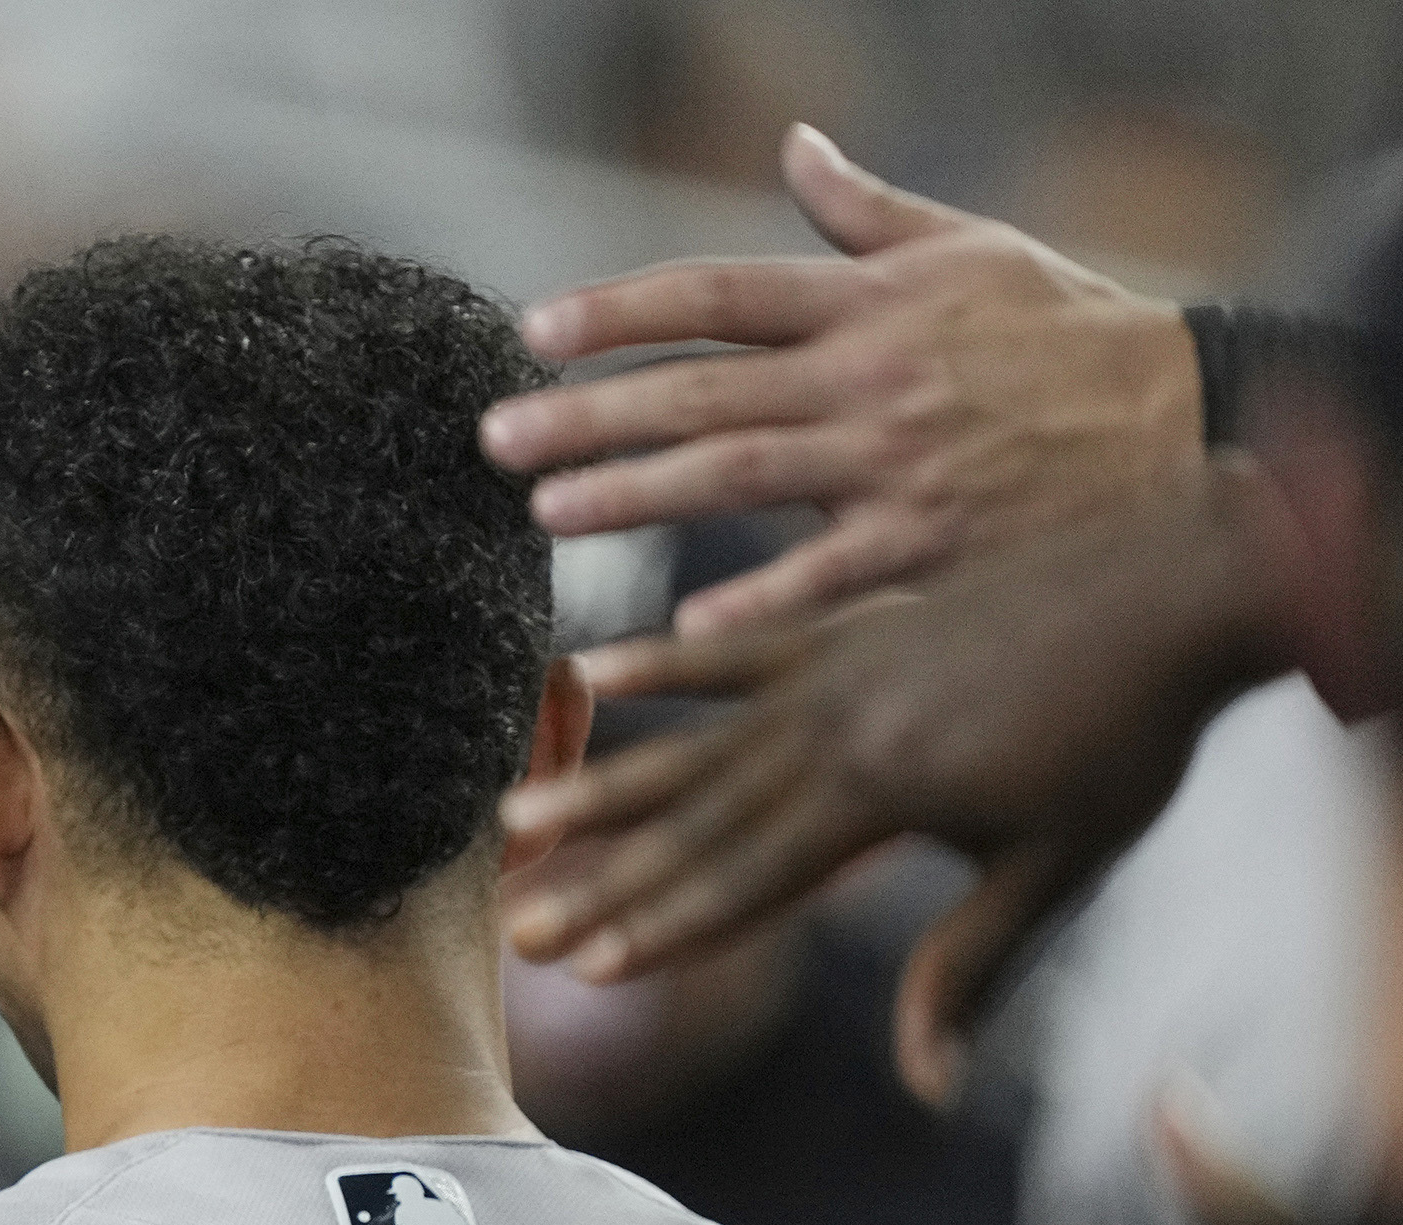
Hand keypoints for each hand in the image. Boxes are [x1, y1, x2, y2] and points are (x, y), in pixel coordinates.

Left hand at [480, 126, 1200, 637]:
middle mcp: (870, 378)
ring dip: (636, 496)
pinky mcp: (930, 544)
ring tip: (546, 512)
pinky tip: (678, 621)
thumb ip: (866, 213)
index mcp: (870, 305)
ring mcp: (896, 464)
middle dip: (592, 414)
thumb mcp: (972, 249)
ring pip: (739, 476)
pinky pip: (825, 578)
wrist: (1184, 422)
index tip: (534, 328)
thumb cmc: (1065, 333)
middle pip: (704, 393)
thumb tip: (795, 147)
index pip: (719, 296)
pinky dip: (755, 601)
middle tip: (496, 435)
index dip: (622, 309)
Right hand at [500, 471, 1297, 1104]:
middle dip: (603, 882)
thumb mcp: (1054, 863)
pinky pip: (736, 649)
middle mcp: (837, 728)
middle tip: (517, 926)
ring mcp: (835, 670)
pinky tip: (588, 674)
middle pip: (698, 823)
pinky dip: (664, 665)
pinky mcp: (850, 625)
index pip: (749, 879)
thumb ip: (969, 965)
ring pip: (696, 743)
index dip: (665, 929)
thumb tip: (927, 1084)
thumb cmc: (1130, 738)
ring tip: (515, 821)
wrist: (1181, 589)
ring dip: (602, 786)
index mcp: (881, 793)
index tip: (586, 971)